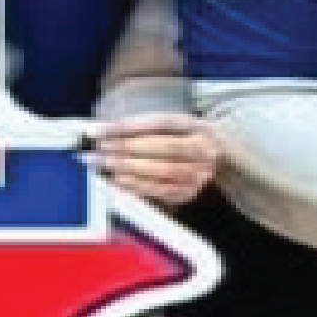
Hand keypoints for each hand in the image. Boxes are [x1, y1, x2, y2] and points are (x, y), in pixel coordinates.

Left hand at [82, 113, 223, 208]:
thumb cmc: (185, 136)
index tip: (100, 130)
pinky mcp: (188, 193)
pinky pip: (159, 192)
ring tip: (102, 164)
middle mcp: (202, 151)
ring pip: (161, 172)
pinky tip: (116, 180)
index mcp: (198, 127)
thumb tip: (106, 130)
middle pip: (162, 148)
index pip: (161, 124)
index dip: (130, 127)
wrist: (218, 158)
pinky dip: (136, 186)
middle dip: (126, 148)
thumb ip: (144, 125)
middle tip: (97, 149)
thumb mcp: (172, 123)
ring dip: (128, 168)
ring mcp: (198, 175)